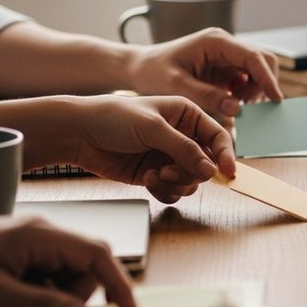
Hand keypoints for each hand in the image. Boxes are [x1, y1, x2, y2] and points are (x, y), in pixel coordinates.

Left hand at [0, 217, 135, 306]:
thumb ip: (41, 306)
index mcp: (40, 234)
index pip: (97, 253)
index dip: (119, 282)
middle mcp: (41, 232)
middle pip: (85, 264)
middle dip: (77, 294)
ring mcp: (31, 241)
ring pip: (67, 272)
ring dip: (56, 296)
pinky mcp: (21, 252)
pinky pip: (48, 274)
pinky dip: (42, 292)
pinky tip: (14, 300)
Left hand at [66, 95, 235, 202]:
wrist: (78, 133)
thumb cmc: (113, 118)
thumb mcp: (153, 128)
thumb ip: (184, 149)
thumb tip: (211, 170)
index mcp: (187, 115)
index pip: (217, 137)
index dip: (225, 155)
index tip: (227, 173)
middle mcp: (182, 137)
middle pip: (206, 164)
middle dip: (190, 172)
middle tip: (169, 171)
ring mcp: (169, 157)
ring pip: (191, 181)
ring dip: (176, 183)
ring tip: (154, 175)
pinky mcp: (156, 175)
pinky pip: (174, 191)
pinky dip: (164, 191)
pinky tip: (147, 180)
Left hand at [129, 28, 281, 117]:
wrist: (138, 68)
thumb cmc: (152, 73)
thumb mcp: (176, 86)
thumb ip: (207, 96)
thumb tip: (236, 108)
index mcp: (215, 42)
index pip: (253, 57)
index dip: (267, 78)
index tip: (276, 99)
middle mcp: (225, 45)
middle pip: (262, 60)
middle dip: (263, 84)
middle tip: (249, 106)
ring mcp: (226, 56)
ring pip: (258, 71)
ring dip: (254, 90)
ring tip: (234, 105)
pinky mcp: (224, 68)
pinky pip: (247, 79)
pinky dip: (246, 93)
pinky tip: (230, 103)